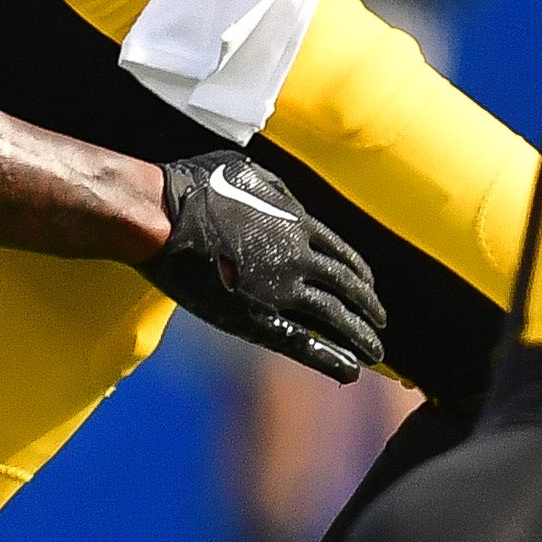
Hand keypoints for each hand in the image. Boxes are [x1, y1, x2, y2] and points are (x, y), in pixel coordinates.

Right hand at [143, 147, 388, 379]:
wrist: (161, 214)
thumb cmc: (193, 186)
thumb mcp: (246, 171)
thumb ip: (276, 191)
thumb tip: (291, 203)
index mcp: (296, 223)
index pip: (342, 254)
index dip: (359, 274)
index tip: (369, 287)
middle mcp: (298, 257)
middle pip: (347, 287)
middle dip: (368, 307)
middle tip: (379, 323)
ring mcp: (280, 289)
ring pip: (335, 317)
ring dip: (359, 337)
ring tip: (375, 354)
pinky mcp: (255, 318)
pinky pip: (303, 342)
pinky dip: (330, 358)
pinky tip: (351, 370)